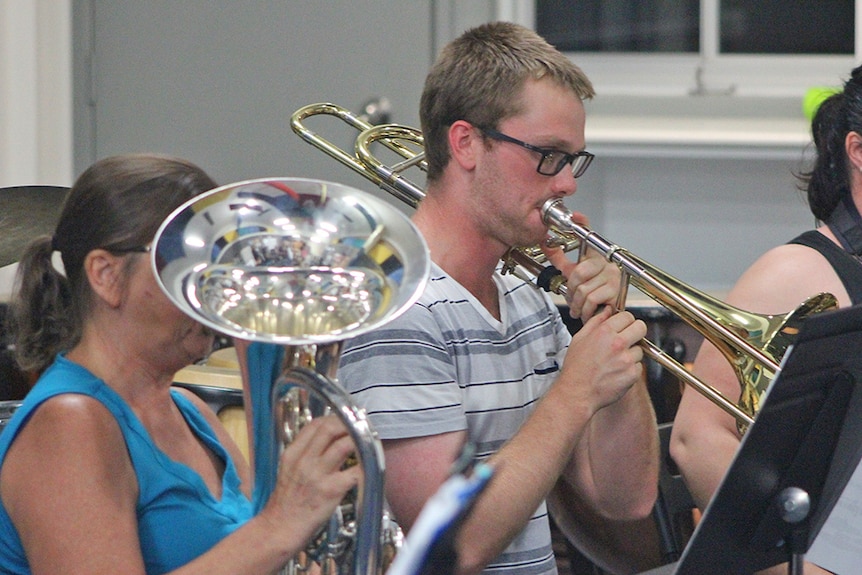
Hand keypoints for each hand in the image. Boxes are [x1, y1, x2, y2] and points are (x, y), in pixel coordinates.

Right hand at [258, 414, 360, 546]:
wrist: (279, 529)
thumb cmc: (286, 502)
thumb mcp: (288, 471)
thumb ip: (305, 454)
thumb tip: (328, 441)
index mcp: (292, 453)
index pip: (315, 424)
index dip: (334, 419)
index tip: (345, 422)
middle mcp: (304, 460)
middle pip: (330, 428)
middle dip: (349, 424)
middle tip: (360, 429)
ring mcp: (318, 475)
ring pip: (344, 445)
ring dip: (361, 441)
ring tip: (369, 444)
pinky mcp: (331, 490)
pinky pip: (355, 472)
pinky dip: (366, 466)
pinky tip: (370, 467)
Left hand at [543, 229, 621, 320]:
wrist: (604, 314)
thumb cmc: (590, 292)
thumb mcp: (571, 273)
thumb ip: (559, 258)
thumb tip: (545, 242)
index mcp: (594, 257)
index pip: (589, 236)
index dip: (583, 225)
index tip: (576, 216)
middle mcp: (606, 264)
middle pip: (579, 272)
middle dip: (571, 289)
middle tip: (572, 297)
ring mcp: (612, 276)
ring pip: (584, 289)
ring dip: (577, 303)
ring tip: (578, 307)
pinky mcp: (616, 291)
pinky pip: (592, 299)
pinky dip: (584, 309)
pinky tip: (585, 311)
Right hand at [562, 307, 646, 411]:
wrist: (577, 393)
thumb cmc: (576, 368)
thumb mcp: (579, 338)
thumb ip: (595, 322)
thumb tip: (607, 311)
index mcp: (604, 332)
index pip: (627, 316)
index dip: (625, 321)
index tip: (623, 327)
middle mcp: (617, 344)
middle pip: (641, 327)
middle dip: (635, 331)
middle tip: (628, 339)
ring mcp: (626, 359)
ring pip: (640, 349)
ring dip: (631, 353)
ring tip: (615, 361)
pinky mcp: (632, 374)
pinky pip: (638, 366)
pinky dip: (630, 369)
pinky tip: (616, 372)